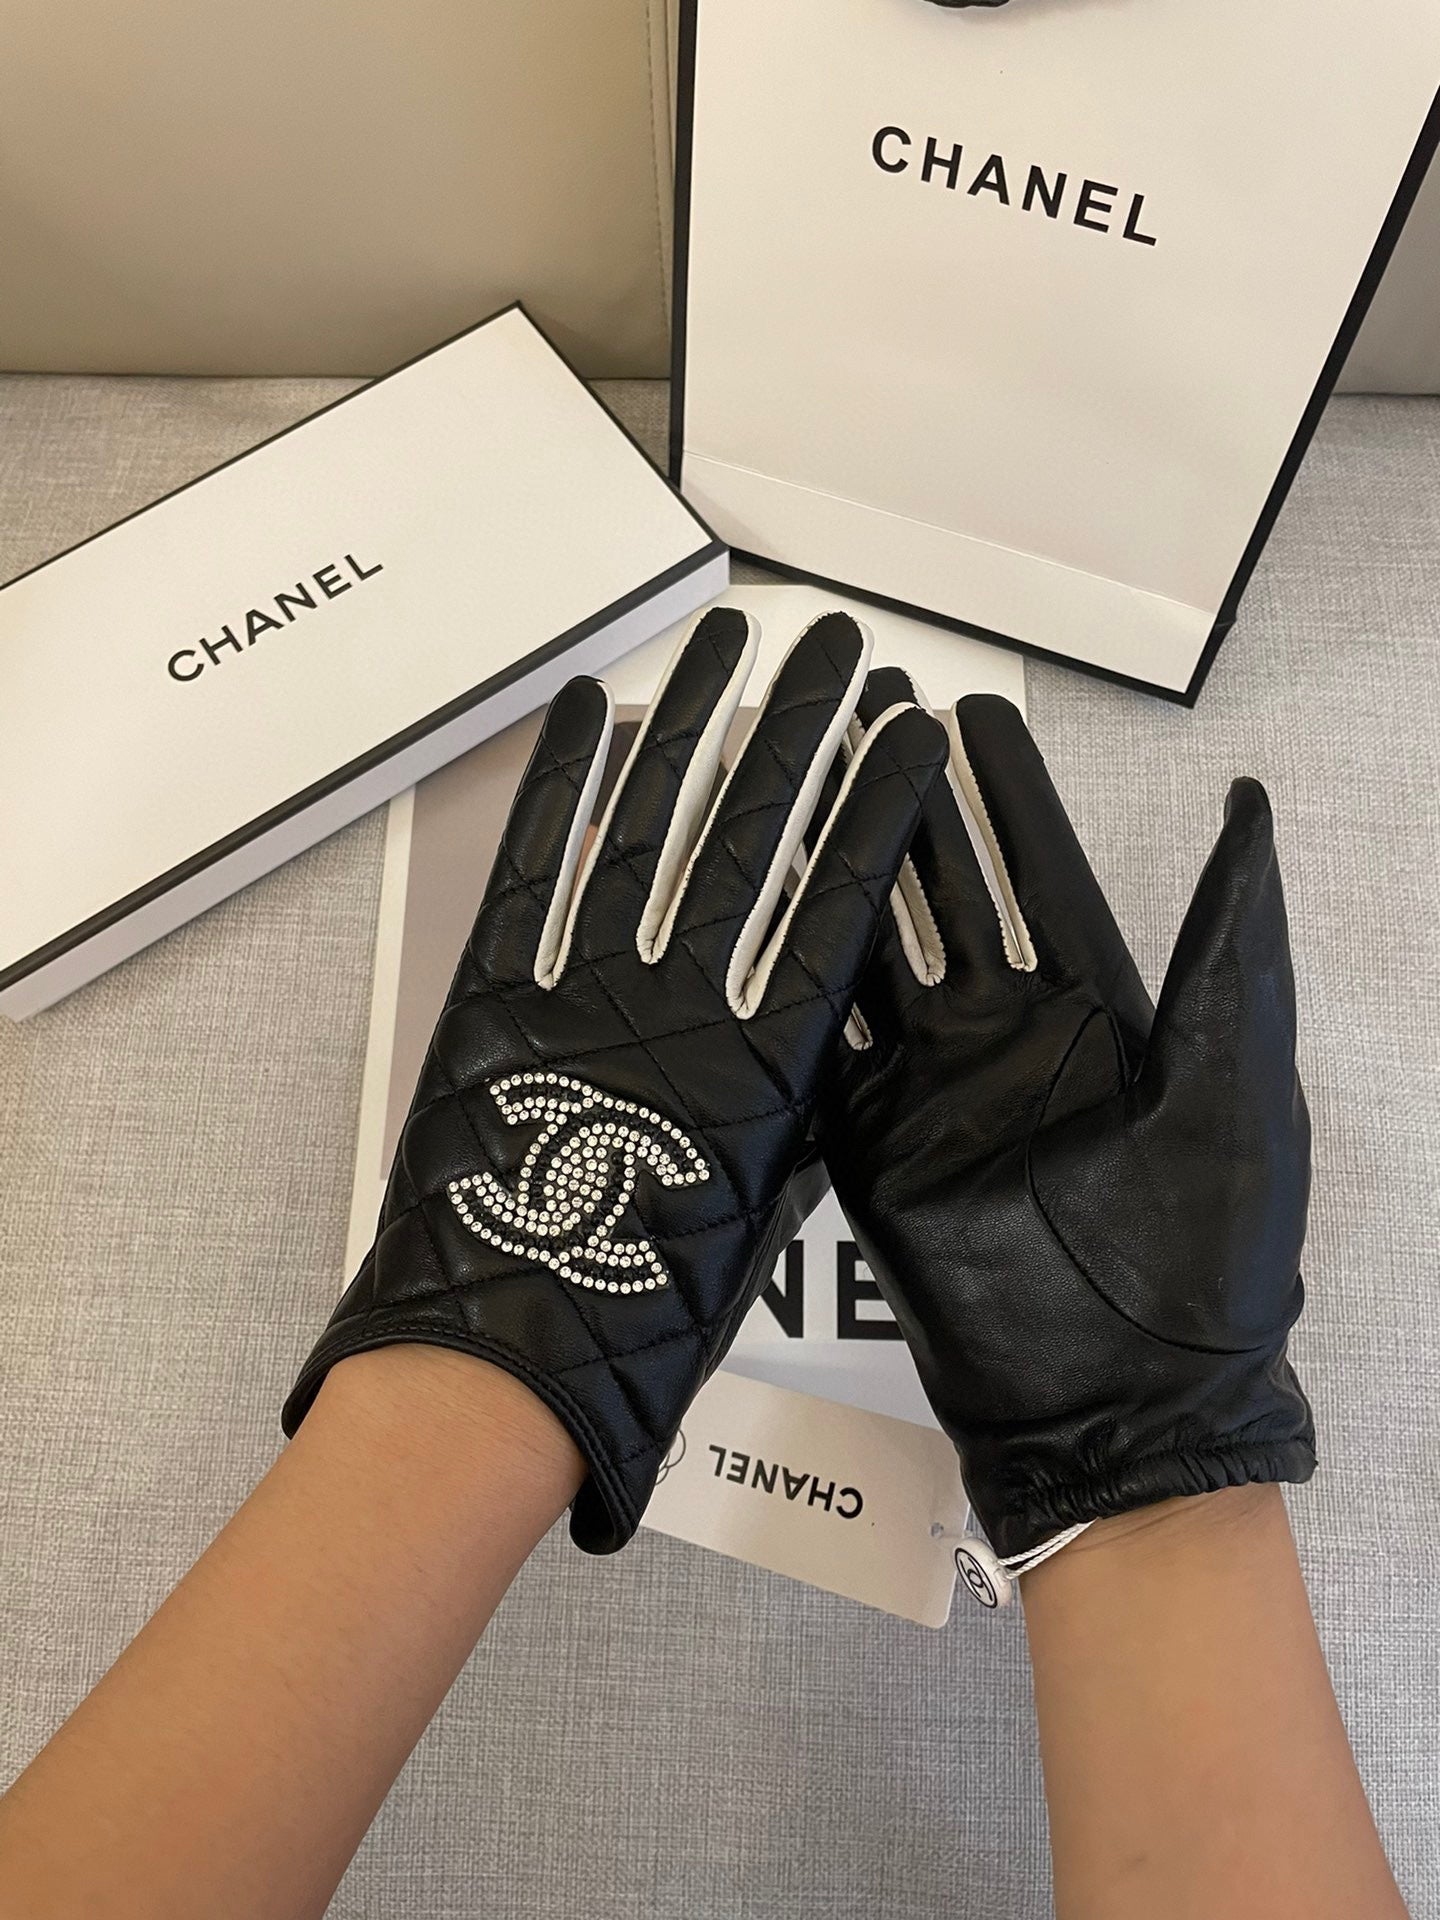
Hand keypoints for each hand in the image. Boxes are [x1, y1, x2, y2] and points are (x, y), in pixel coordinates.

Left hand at [283, 610, 945, 1550]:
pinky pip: (538, 870)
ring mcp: (585, 986)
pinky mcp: (499, 993)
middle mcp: (684, 1003)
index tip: (914, 733)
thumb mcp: (761, 1217)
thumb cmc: (647, 1315)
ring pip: (654, 828)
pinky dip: (563, 788)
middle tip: (843, 646)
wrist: (509, 1361)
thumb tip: (824, 1036)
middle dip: (806, 730)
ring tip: (736, 636)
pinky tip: (596, 711)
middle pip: (758, 836)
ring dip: (697, 723)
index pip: (843, 906)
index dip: (880, 810)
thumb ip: (800, 1111)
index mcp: (765, 1066)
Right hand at [819, 682, 1313, 1556]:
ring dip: (835, 879)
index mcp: (1103, 1017)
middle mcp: (1009, 1042)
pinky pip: (824, 1061)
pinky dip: (787, 995)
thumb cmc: (1202, 1256)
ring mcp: (935, 1097)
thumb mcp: (1232, 1086)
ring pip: (874, 961)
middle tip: (853, 725)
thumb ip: (1232, 946)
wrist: (1119, 1412)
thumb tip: (1252, 808)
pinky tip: (752, 925)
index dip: (1004, 797)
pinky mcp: (873, 1155)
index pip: (1042, 877)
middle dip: (903, 810)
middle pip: (945, 900)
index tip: (965, 715)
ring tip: (791, 795)